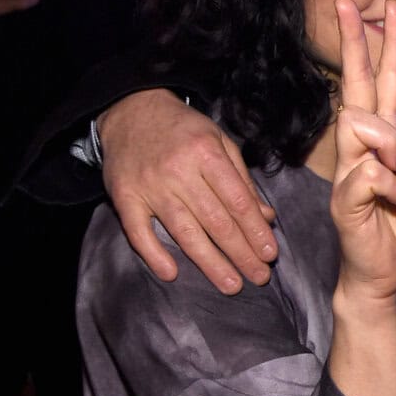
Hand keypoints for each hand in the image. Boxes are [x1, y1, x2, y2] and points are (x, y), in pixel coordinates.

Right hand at [100, 91, 277, 291]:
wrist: (131, 109)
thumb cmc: (183, 130)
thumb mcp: (219, 141)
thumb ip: (243, 180)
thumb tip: (266, 217)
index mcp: (207, 153)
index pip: (238, 201)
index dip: (256, 231)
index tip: (270, 254)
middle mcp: (179, 171)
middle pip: (216, 221)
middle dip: (241, 253)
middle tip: (259, 277)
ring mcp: (150, 185)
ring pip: (185, 232)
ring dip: (210, 263)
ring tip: (231, 285)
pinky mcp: (125, 196)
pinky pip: (138, 231)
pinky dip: (153, 254)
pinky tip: (171, 274)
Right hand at [330, 0, 395, 304]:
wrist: (384, 271)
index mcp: (386, 140)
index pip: (384, 85)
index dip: (387, 48)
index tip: (388, 10)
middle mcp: (363, 148)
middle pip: (357, 87)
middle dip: (354, 44)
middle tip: (351, 3)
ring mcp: (350, 170)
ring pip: (361, 126)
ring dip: (391, 147)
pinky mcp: (345, 198)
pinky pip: (370, 174)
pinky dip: (393, 189)